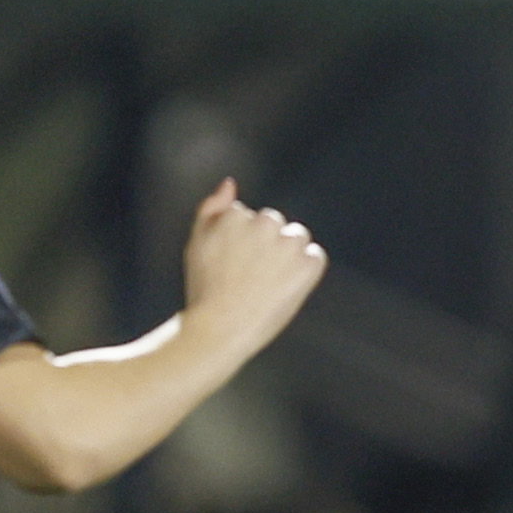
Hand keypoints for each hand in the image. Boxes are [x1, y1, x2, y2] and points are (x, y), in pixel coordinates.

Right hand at [179, 179, 325, 361]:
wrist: (221, 329)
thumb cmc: (205, 288)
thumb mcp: (197, 242)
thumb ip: (211, 208)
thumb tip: (231, 183)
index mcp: (238, 216)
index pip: (246, 217)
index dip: (239, 243)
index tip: (230, 265)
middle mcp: (264, 224)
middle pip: (273, 222)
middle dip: (266, 243)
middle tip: (248, 276)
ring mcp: (287, 245)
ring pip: (296, 236)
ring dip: (288, 253)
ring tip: (266, 282)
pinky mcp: (307, 266)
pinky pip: (315, 257)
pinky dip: (305, 271)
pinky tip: (285, 288)